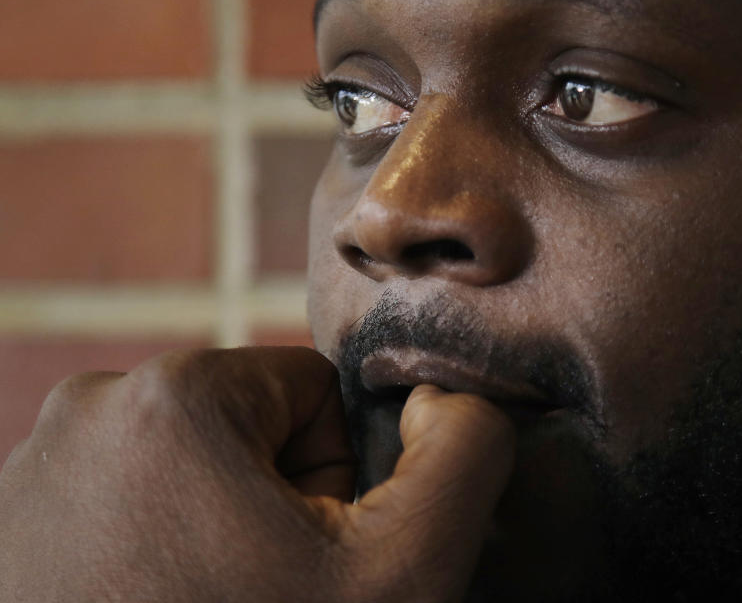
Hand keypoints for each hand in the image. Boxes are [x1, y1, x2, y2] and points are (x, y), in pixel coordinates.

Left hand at [0, 347, 514, 601]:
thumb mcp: (404, 568)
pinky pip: (123, 505)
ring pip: (185, 470)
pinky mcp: (9, 525)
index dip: (333, 479)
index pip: (312, 392)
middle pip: (245, 429)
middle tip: (255, 591)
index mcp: (173, 394)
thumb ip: (463, 450)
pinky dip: (150, 552)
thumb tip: (440, 396)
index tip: (300, 557)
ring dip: (210, 531)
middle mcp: (85, 414)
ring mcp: (30, 474)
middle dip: (268, 505)